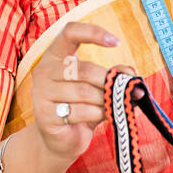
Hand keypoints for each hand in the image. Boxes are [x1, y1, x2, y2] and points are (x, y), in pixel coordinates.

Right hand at [31, 23, 135, 163]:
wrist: (62, 140)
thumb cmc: (84, 108)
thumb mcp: (100, 88)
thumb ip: (115, 76)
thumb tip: (131, 74)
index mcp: (55, 56)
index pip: (69, 32)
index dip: (93, 33)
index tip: (117, 43)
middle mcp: (43, 70)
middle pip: (83, 68)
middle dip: (108, 81)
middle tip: (126, 91)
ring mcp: (41, 93)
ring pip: (83, 91)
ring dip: (105, 100)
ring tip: (114, 105)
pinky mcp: (44, 115)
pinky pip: (79, 111)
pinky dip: (97, 114)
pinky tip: (102, 116)